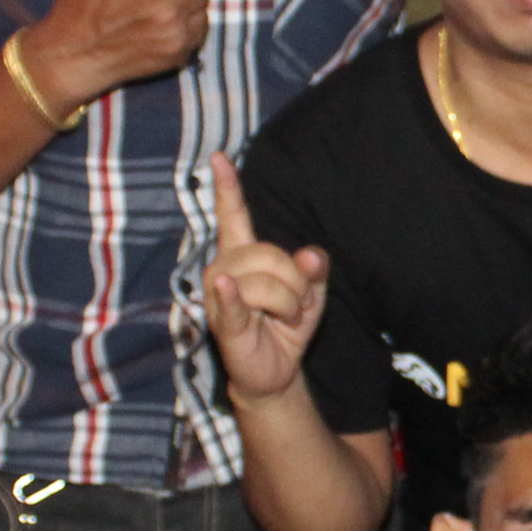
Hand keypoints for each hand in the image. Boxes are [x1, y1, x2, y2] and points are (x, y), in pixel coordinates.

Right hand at [205, 152, 329, 402]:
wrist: (275, 373)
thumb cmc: (285, 326)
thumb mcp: (310, 294)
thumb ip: (312, 270)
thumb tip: (312, 254)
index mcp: (244, 255)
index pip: (234, 216)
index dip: (227, 188)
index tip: (220, 157)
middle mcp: (225, 268)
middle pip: (269, 253)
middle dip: (296, 280)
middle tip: (297, 306)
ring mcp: (221, 295)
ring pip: (265, 279)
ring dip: (289, 302)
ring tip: (285, 317)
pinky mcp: (224, 322)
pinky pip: (232, 300)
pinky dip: (233, 294)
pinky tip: (225, 286)